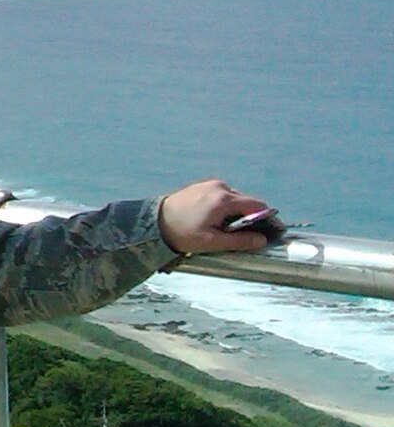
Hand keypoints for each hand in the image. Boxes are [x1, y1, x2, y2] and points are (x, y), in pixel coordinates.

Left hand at [159, 179, 278, 255]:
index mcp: (223, 199)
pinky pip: (222, 197)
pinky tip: (216, 221)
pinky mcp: (202, 186)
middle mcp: (219, 187)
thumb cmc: (182, 233)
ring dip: (236, 213)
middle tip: (246, 235)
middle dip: (250, 217)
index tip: (273, 231)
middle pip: (246, 202)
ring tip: (226, 229)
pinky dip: (226, 208)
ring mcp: (210, 185)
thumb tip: (262, 240)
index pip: (257, 205)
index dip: (268, 218)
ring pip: (234, 199)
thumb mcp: (212, 242)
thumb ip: (239, 241)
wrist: (154, 222)